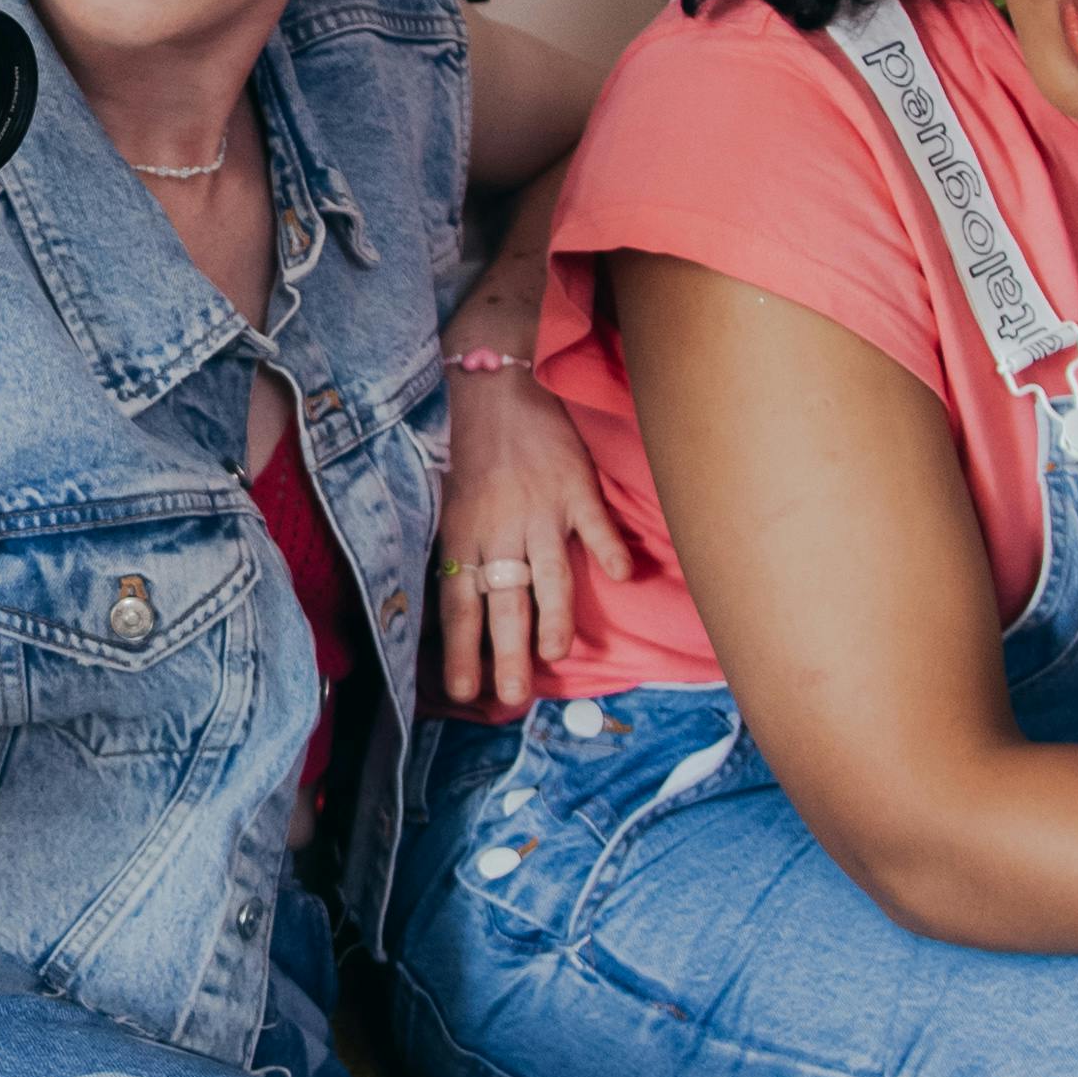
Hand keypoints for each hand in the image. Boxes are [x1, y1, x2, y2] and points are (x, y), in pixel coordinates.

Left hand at [435, 363, 628, 712]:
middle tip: (513, 694)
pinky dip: (609, 547)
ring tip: (555, 654)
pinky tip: (623, 574)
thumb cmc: (474, 450)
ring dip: (552, 617)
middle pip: (503, 601)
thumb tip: (470, 610)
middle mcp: (499, 528)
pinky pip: (594, 523)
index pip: (460, 604)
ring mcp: (539, 508)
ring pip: (547, 574)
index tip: (465, 692)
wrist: (498, 382)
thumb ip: (467, 553)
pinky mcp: (574, 485)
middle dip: (507, 652)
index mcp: (463, 534)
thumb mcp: (454, 504)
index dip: (462, 650)